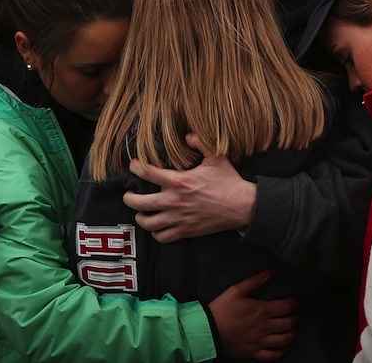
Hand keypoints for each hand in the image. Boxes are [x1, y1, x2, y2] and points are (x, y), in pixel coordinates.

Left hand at [123, 133, 255, 241]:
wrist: (242, 206)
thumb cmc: (228, 181)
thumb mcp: (216, 156)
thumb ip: (199, 143)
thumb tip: (187, 135)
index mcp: (179, 181)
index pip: (148, 174)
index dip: (136, 168)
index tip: (134, 165)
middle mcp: (175, 201)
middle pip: (139, 203)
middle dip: (129, 198)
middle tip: (129, 194)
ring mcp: (179, 218)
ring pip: (147, 222)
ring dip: (140, 216)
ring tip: (141, 211)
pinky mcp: (185, 231)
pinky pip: (162, 237)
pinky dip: (156, 232)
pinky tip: (157, 225)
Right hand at [209, 270, 297, 360]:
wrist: (207, 331)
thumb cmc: (220, 309)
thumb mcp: (235, 290)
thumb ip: (253, 280)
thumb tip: (269, 271)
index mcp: (261, 310)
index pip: (286, 307)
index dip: (295, 304)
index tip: (296, 302)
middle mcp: (264, 327)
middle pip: (289, 323)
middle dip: (295, 318)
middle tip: (295, 314)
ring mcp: (260, 341)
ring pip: (284, 340)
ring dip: (292, 334)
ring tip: (292, 329)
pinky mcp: (254, 353)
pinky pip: (273, 355)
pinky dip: (282, 352)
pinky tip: (284, 347)